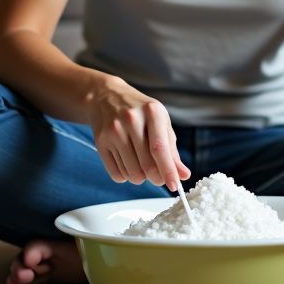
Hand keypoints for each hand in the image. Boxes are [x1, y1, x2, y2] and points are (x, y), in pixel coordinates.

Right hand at [85, 76, 191, 190]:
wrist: (106, 97)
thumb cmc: (139, 112)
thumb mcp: (160, 122)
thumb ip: (172, 150)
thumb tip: (183, 175)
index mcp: (152, 112)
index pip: (160, 148)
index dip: (168, 171)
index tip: (175, 186)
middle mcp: (131, 120)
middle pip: (147, 165)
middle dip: (156, 178)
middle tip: (158, 176)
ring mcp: (114, 131)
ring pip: (132, 173)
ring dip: (140, 177)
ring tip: (140, 164)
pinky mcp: (100, 141)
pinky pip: (116, 174)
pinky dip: (125, 176)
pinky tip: (127, 162)